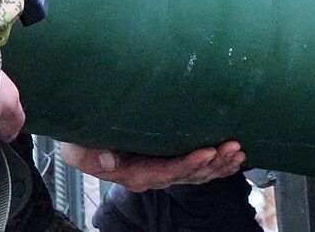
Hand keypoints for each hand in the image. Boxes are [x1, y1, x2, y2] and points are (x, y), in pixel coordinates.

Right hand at [61, 141, 245, 192]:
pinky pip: (198, 169)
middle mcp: (151, 175)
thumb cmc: (82, 141)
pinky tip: (234, 159)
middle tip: (232, 148)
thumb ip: (88, 156)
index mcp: (133, 172)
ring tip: (237, 151)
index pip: (165, 172)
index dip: (188, 164)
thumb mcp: (76, 148)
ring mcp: (163, 170)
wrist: (86, 139)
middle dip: (213, 162)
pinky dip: (218, 165)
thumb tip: (108, 161)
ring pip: (197, 173)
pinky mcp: (169, 161)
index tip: (207, 152)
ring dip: (220, 164)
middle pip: (187, 174)